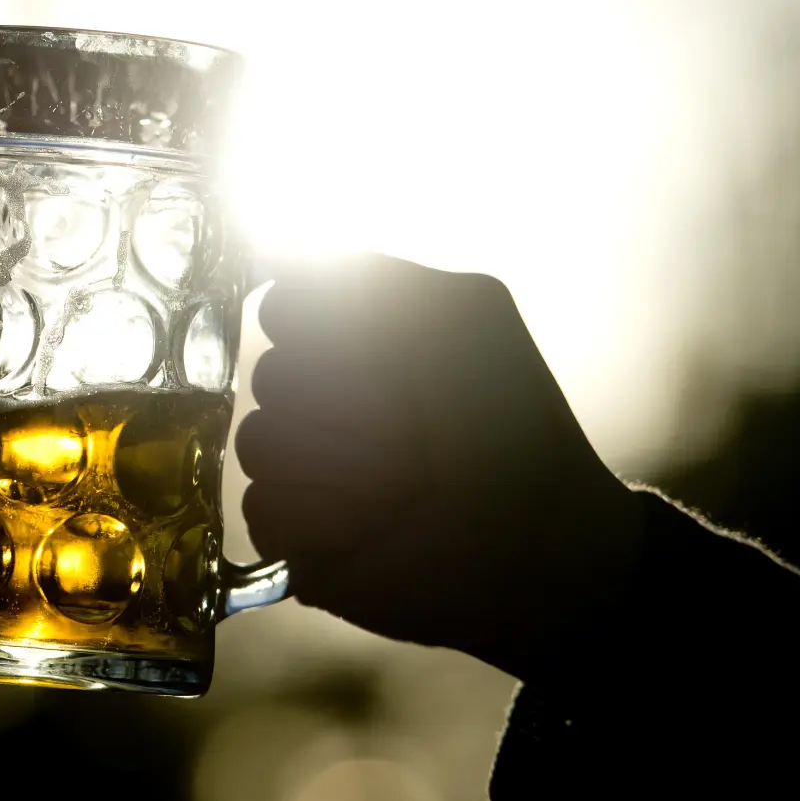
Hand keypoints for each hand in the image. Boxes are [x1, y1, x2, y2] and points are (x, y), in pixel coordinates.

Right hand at [235, 253, 643, 680]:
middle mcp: (313, 398)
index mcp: (346, 341)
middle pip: (270, 375)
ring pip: (260, 442)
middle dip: (354, 407)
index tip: (395, 359)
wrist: (539, 539)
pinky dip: (327, 520)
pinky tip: (374, 528)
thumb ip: (366, 272)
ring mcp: (296, 466)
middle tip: (415, 436)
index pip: (281, 307)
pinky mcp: (289, 533)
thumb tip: (271, 261)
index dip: (331, 332)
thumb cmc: (509, 425)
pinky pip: (261, 507)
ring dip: (348, 468)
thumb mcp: (459, 314)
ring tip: (404, 488)